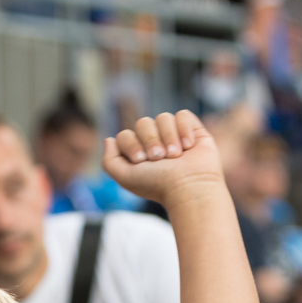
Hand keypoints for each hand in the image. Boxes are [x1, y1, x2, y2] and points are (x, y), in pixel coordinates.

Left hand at [101, 111, 223, 205]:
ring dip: (168, 137)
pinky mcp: (193, 130)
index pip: (125, 135)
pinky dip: (184, 130)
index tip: (141, 161)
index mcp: (138, 152)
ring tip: (175, 156)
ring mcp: (174, 135)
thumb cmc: (157, 184)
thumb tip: (109, 139)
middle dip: (149, 140)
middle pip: (143, 123)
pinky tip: (188, 147)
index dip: (131, 144)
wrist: (188, 187)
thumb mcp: (125, 177)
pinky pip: (182, 115)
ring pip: (163, 117)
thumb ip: (109, 161)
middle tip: (159, 158)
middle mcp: (155, 142)